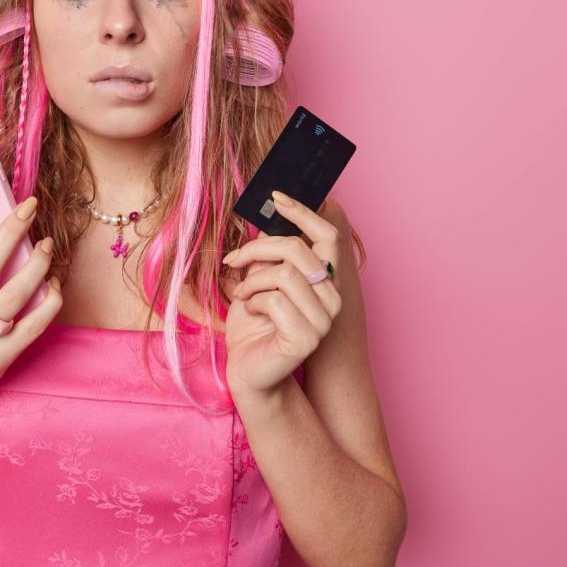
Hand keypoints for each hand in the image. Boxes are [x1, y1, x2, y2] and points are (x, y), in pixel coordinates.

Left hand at [220, 191, 342, 399]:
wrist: (247, 370)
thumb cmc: (253, 326)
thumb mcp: (260, 281)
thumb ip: (270, 256)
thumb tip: (267, 218)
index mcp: (324, 280)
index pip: (327, 236)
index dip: (303, 212)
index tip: (276, 196)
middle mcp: (332, 297)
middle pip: (296, 249)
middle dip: (257, 249)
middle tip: (235, 261)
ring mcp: (324, 319)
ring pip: (283, 273)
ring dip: (252, 282)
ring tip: (243, 296)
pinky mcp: (307, 337)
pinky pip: (274, 300)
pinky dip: (253, 302)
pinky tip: (251, 313)